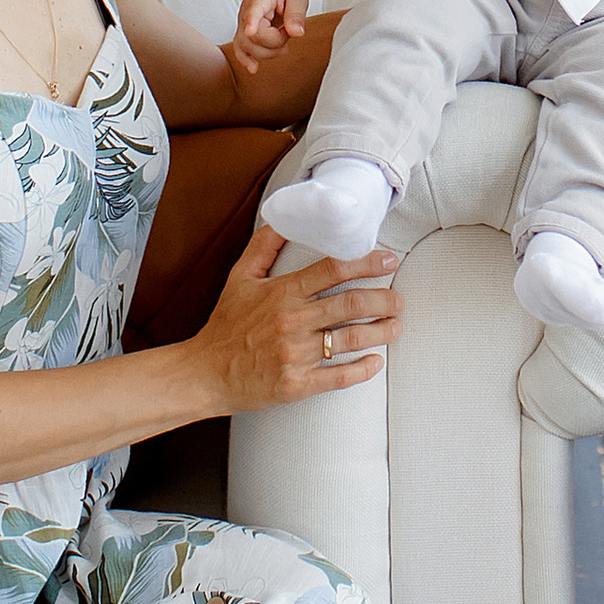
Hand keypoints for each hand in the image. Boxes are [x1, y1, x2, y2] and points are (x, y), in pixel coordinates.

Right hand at [185, 228, 403, 411]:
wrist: (204, 373)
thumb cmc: (225, 326)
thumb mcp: (239, 279)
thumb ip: (263, 247)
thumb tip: (284, 218)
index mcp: (281, 293)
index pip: (332, 270)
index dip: (365, 262)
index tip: (388, 259)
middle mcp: (292, 322)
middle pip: (351, 304)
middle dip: (384, 299)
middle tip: (398, 299)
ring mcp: (295, 355)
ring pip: (352, 339)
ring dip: (382, 331)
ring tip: (396, 325)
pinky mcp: (297, 384)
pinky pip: (340, 377)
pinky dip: (364, 369)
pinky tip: (376, 361)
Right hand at [233, 0, 306, 65]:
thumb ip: (296, 14)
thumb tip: (297, 33)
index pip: (253, 10)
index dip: (252, 21)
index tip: (251, 30)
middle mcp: (246, 11)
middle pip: (252, 37)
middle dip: (275, 42)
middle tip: (289, 32)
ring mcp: (243, 23)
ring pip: (246, 46)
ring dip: (268, 51)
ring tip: (284, 42)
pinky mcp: (244, 32)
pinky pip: (240, 48)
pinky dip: (246, 59)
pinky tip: (253, 68)